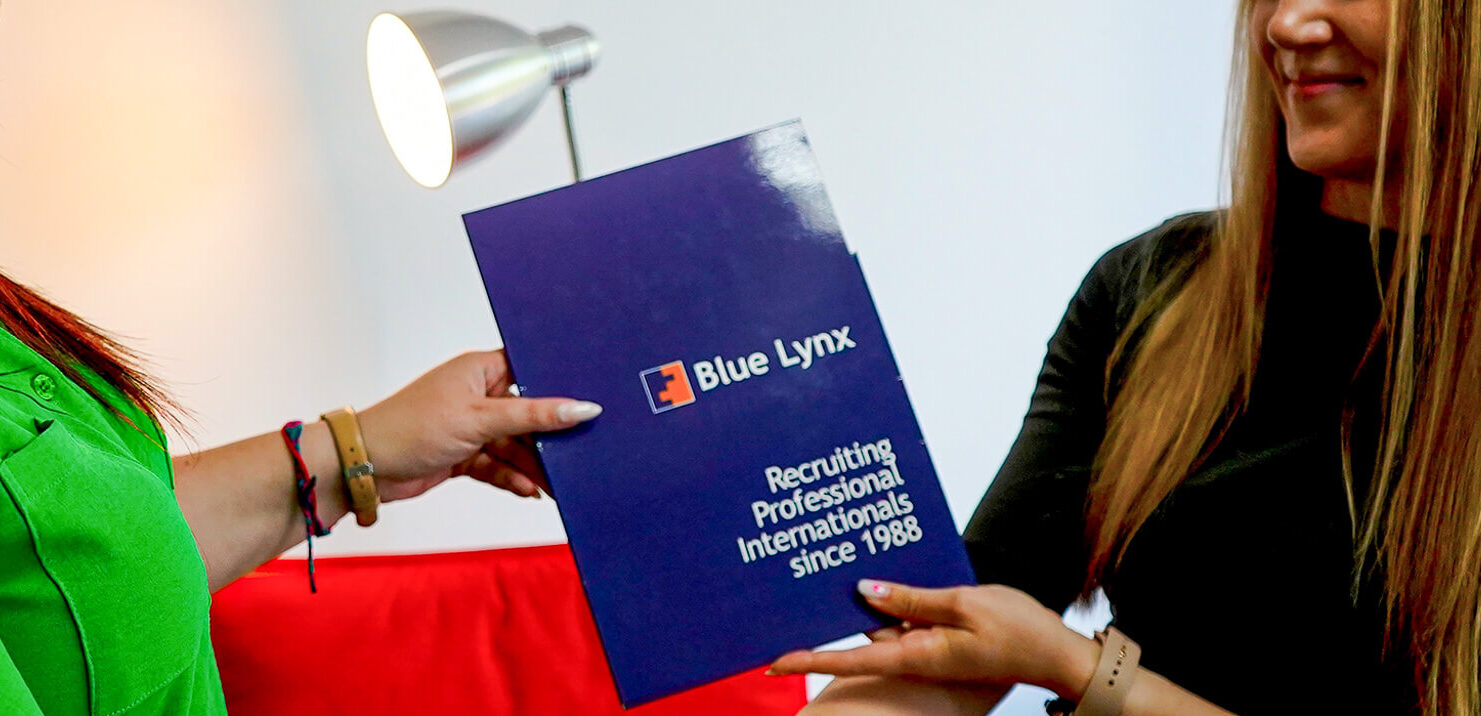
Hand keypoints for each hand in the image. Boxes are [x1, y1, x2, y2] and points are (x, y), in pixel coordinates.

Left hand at [354, 350, 600, 501]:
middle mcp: (479, 394)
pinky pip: (499, 465)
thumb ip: (534, 416)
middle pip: (529, 414)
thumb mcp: (481, 419)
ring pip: (516, 445)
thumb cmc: (412, 427)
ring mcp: (472, 426)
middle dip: (552, 436)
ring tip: (560, 484)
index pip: (533, 370)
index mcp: (481, 369)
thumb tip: (583, 408)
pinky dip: (513, 478)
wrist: (366, 467)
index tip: (593, 399)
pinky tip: (531, 491)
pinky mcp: (465, 454)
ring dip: (534, 464)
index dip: (561, 384)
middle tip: (582, 452)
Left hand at [769, 581, 1099, 698]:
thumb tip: (864, 592)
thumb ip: (912, 599)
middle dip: (828, 624)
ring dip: (861, 605)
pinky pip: (908, 619)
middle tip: (792, 598)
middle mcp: (916, 655)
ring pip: (884, 625)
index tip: (774, 660)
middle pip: (861, 641)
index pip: (852, 660)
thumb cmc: (1018, 630)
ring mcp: (928, 648)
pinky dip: (894, 600)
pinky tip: (883, 575)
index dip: (811, 660)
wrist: (1056, 652)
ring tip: (829, 569)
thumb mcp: (964, 604)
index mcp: (917, 654)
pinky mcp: (941, 638)